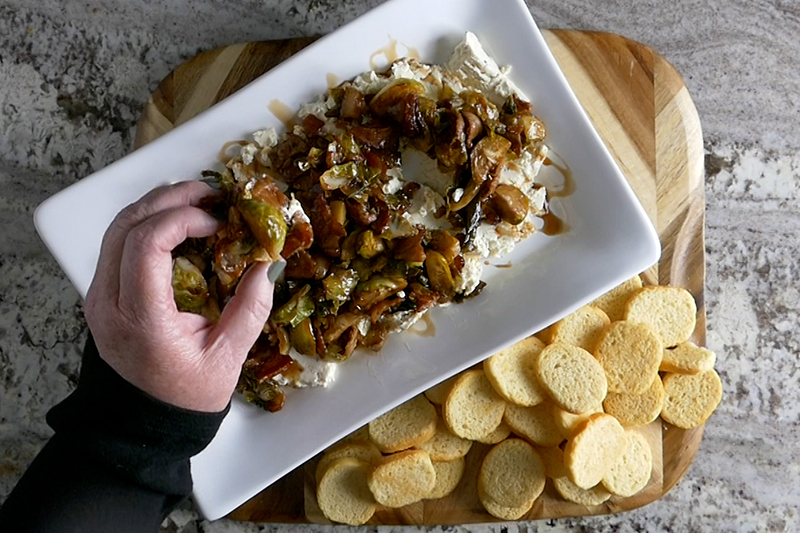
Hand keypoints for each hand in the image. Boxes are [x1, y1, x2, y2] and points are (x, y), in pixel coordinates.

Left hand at [84, 181, 274, 411]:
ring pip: (117, 227)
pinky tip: (179, 225)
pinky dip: (148, 223)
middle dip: (171, 199)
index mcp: (140, 318)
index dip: (183, 218)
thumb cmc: (185, 395)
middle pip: (127, 224)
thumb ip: (250, 309)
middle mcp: (108, 301)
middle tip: (211, 193)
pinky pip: (118, 242)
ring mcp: (99, 295)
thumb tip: (269, 264)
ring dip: (158, 206)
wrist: (142, 424)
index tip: (217, 222)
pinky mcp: (102, 293)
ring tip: (197, 202)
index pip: (147, 243)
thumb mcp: (228, 358)